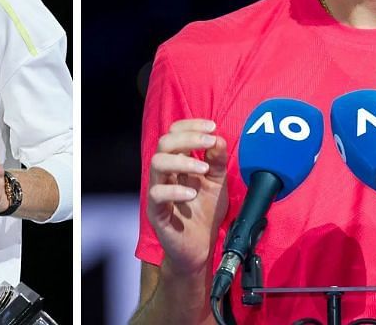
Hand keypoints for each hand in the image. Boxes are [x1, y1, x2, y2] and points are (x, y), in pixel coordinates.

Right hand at [146, 119, 228, 272]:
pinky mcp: (157, 212)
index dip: (191, 126)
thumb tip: (219, 138)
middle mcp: (165, 175)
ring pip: (157, 163)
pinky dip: (175, 190)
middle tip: (209, 142)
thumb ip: (218, 161)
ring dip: (182, 161)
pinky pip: (157, 194)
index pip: (174, 134)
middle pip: (164, 143)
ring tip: (203, 169)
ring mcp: (158, 192)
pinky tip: (192, 194)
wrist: (200, 249)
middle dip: (188, 138)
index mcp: (178, 164)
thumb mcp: (218, 184)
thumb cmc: (205, 215)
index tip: (212, 127)